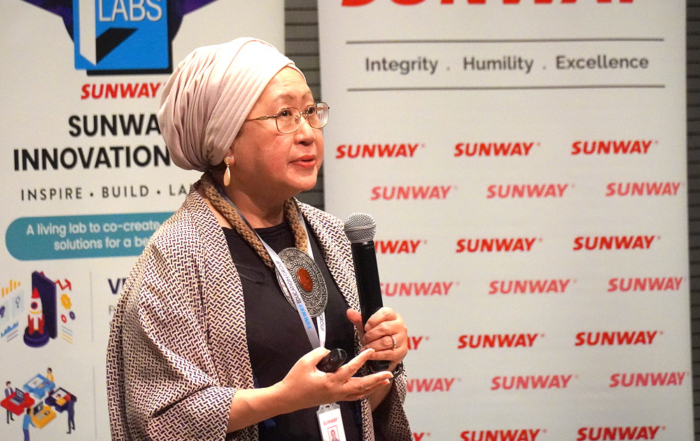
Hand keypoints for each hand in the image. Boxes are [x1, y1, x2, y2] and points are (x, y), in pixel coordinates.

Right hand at [278, 347, 392, 410]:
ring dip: (373, 386)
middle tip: (388, 373)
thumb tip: (330, 352)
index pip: (350, 369)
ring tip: (385, 381)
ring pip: (359, 393)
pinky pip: (353, 396)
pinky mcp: (334, 398)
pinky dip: (364, 392)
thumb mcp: (305, 362)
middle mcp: (336, 391)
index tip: (370, 351)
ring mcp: (336, 396)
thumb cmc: (295, 380)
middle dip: (376, 379)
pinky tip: (369, 389)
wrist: (288, 398)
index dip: (361, 359)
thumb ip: (320, 353)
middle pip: (361, 386)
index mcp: (330, 381)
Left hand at [347, 307, 407, 371]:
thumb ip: (359, 319)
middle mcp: (400, 325)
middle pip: (384, 328)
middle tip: (364, 339)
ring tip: (366, 347)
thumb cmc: (378, 335)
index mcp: (393, 315)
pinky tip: (370, 354)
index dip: (373, 320)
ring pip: (386, 341)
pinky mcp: (402, 351)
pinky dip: (377, 355)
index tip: (365, 327)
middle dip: (370, 335)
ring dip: (373, 346)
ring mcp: (402, 338)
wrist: (387, 349)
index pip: (385, 313)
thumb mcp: (368, 326)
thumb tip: (349, 312)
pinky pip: (388, 353)